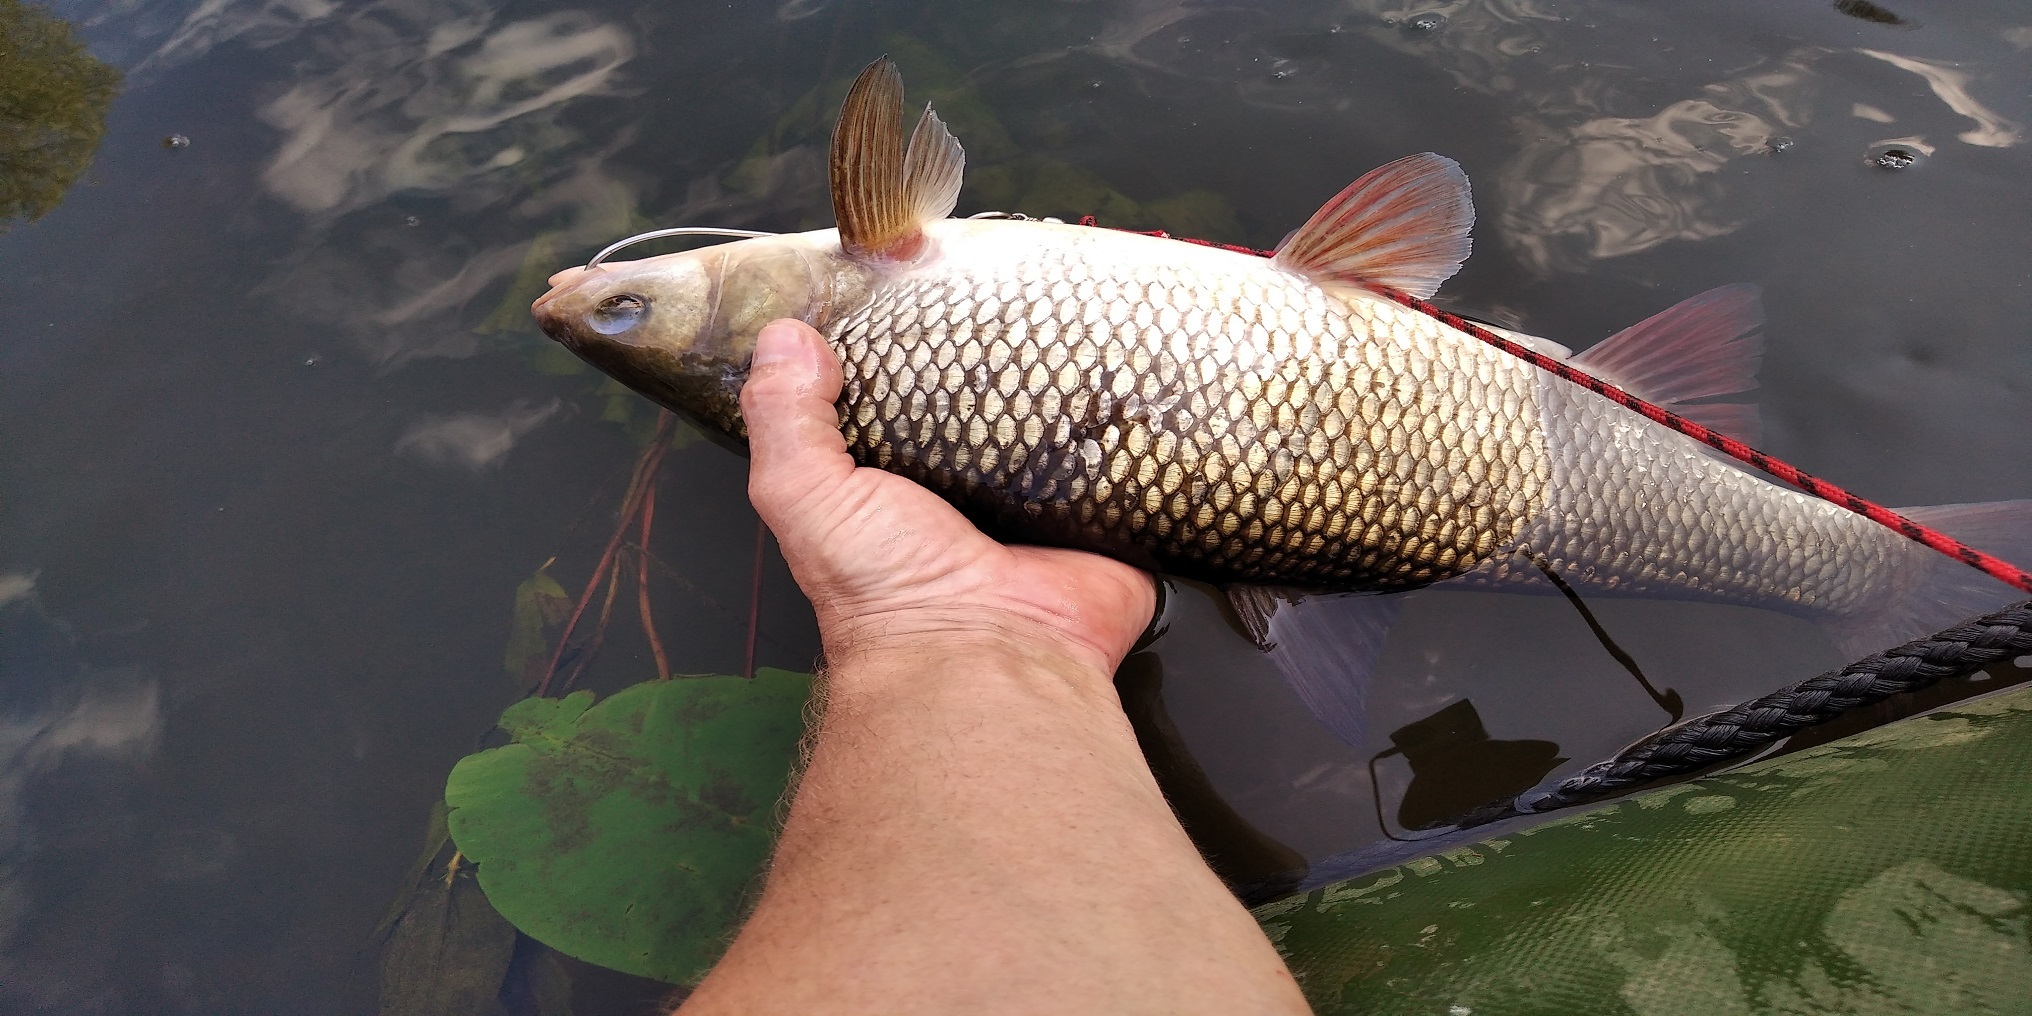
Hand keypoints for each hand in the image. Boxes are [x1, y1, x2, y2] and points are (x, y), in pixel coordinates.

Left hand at [740, 318, 1156, 676]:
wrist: (987, 658)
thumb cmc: (888, 592)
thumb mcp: (807, 496)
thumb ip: (785, 419)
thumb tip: (785, 338)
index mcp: (901, 478)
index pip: (905, 393)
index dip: (906, 346)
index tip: (915, 281)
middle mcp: (972, 486)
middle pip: (988, 396)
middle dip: (994, 351)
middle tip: (1002, 287)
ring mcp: (1043, 496)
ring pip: (1060, 414)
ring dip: (1067, 377)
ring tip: (1073, 312)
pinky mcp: (1105, 508)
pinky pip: (1125, 450)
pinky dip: (1127, 419)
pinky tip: (1132, 367)